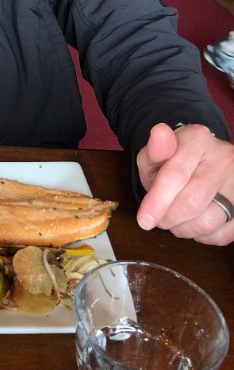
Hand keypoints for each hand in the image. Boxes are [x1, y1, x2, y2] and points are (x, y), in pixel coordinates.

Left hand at [137, 123, 233, 244]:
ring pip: (208, 222)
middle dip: (169, 218)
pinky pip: (223, 234)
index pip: (176, 174)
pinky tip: (194, 223)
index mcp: (197, 139)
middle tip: (159, 219)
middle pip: (192, 202)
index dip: (158, 201)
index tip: (144, 220)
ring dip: (184, 229)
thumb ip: (154, 151)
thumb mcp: (156, 155)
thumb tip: (160, 133)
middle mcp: (224, 157)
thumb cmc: (173, 161)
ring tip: (175, 219)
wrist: (202, 161)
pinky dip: (203, 236)